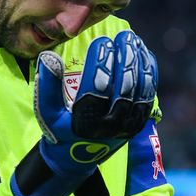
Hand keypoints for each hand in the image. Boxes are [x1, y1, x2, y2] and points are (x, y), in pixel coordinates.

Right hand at [11, 31, 157, 195]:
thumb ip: (46, 86)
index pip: (98, 89)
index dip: (101, 65)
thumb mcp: (46, 113)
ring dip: (139, 63)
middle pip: (123, 88)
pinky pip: (148, 96)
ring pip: (139, 90)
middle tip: (123, 36)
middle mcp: (110, 126)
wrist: (75, 160)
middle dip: (125, 59)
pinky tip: (144, 54)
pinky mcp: (137, 124)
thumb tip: (49, 57)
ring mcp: (126, 126)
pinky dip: (149, 74)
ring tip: (134, 41)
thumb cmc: (57, 131)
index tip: (102, 42)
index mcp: (86, 123)